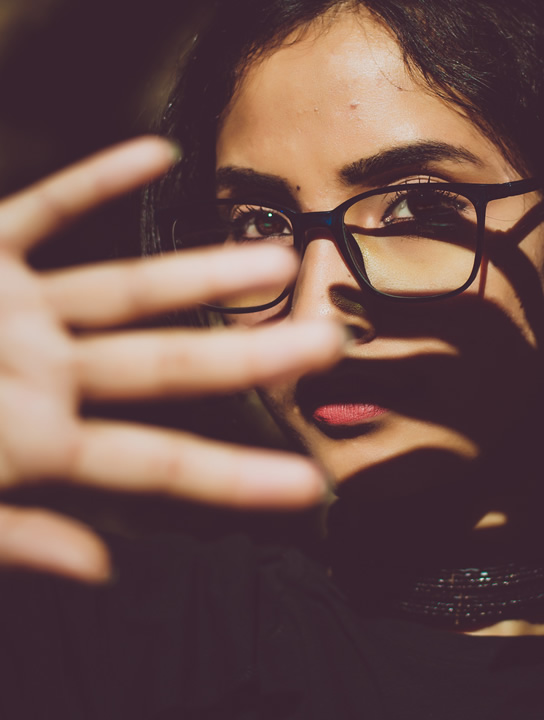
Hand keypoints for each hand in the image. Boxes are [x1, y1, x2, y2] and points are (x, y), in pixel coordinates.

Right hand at [0, 137, 341, 580]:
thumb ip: (10, 536)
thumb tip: (105, 567)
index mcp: (32, 442)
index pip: (155, 466)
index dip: (235, 480)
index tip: (314, 488)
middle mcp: (38, 374)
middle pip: (165, 369)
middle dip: (249, 360)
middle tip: (336, 346)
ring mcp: (9, 314)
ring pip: (120, 289)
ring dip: (196, 272)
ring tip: (273, 256)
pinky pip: (37, 211)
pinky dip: (91, 182)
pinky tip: (153, 152)